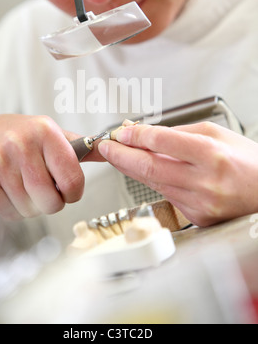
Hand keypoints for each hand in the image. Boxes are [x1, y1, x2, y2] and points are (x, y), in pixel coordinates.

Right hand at [0, 115, 87, 219]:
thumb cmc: (20, 137)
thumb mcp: (50, 134)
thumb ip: (80, 147)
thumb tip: (110, 150)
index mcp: (46, 131)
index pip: (72, 179)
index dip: (74, 194)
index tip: (68, 192)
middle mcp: (22, 143)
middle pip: (50, 200)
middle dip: (52, 204)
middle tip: (45, 193)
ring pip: (29, 208)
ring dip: (31, 207)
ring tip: (26, 189)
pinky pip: (7, 211)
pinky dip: (13, 211)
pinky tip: (10, 193)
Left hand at [98, 122, 257, 226]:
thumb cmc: (248, 162)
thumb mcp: (217, 134)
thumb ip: (178, 132)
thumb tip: (144, 132)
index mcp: (212, 155)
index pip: (161, 141)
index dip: (136, 135)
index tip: (121, 132)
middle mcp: (205, 182)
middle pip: (149, 166)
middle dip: (120, 155)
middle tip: (106, 146)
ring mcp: (200, 204)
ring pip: (153, 182)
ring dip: (132, 168)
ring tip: (121, 154)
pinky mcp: (196, 217)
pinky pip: (165, 195)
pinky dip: (153, 181)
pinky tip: (147, 170)